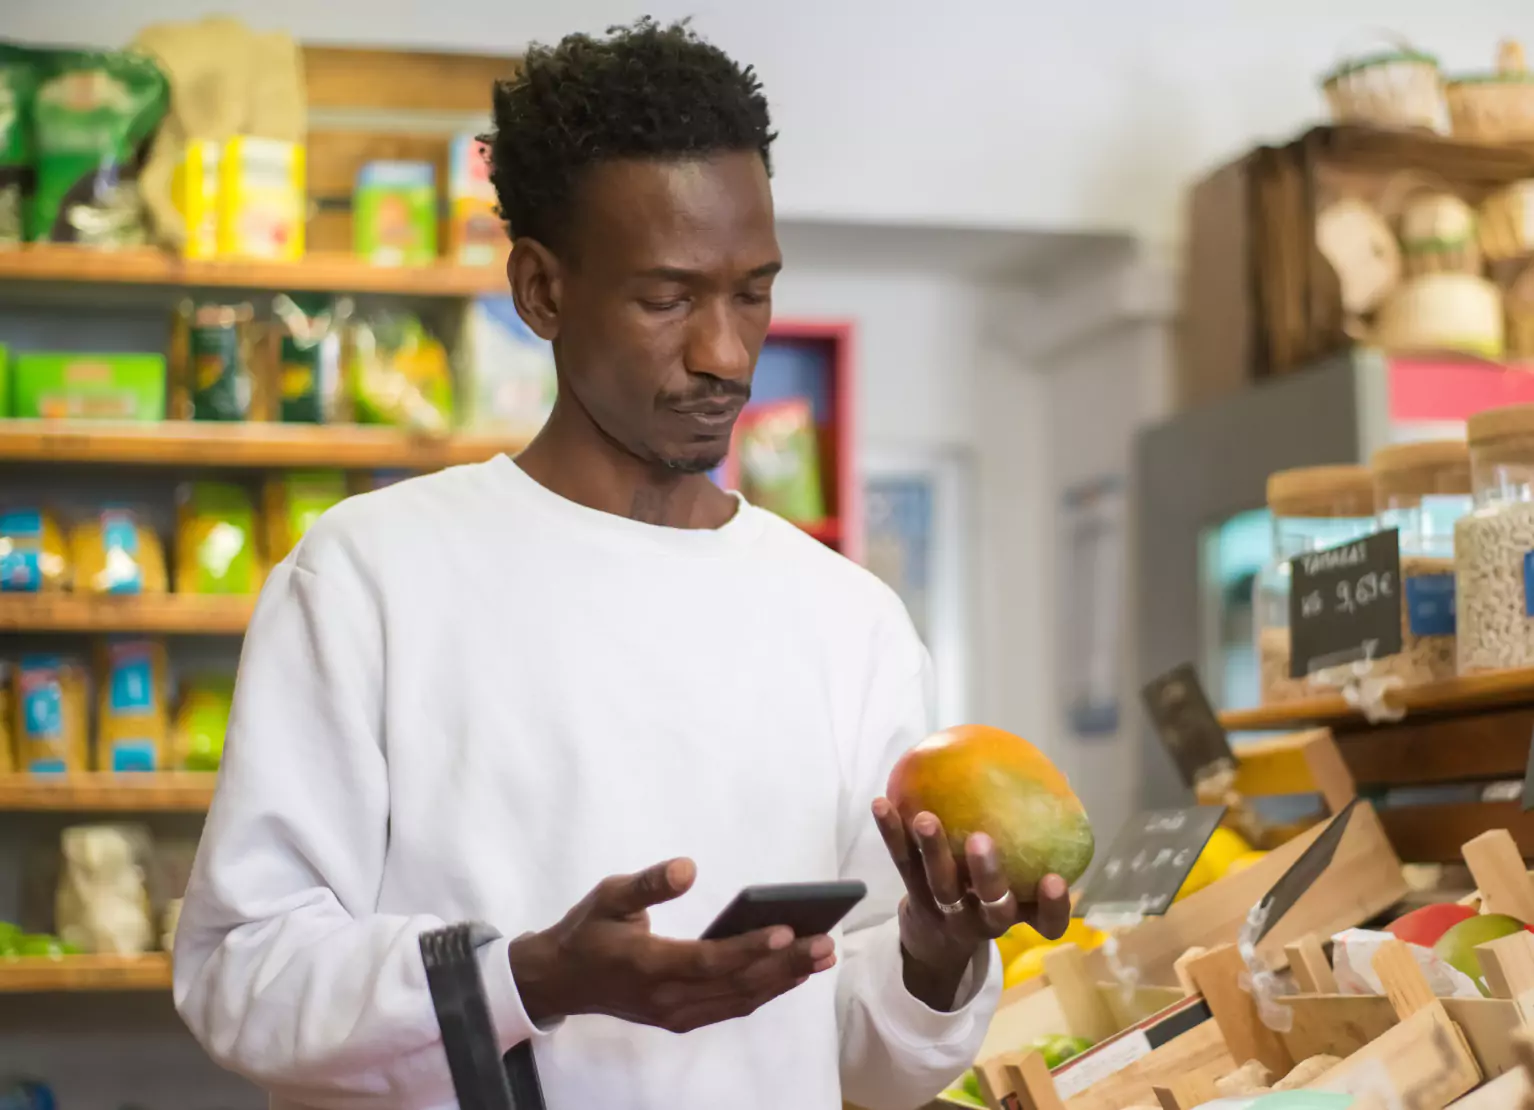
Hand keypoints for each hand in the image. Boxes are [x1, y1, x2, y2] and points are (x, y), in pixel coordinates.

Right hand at [508, 858, 835, 1032]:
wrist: (561, 980)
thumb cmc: (588, 930)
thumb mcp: (609, 895)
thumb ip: (649, 884)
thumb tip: (688, 868)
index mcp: (647, 964)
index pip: (708, 960)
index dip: (749, 948)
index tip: (788, 930)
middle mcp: (665, 997)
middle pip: (734, 984)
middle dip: (785, 965)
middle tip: (825, 943)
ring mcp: (674, 1013)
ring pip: (739, 1000)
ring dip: (783, 980)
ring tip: (822, 956)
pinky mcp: (680, 1018)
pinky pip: (731, 1008)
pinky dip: (764, 992)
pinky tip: (792, 974)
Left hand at [872, 798, 1070, 1007]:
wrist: (938, 939)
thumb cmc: (990, 894)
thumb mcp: (1018, 880)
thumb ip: (1036, 835)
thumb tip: (1058, 775)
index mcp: (1018, 912)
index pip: (1045, 922)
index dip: (1052, 906)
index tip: (1055, 879)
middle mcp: (984, 916)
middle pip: (989, 900)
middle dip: (987, 873)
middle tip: (981, 840)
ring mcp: (947, 909)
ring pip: (941, 883)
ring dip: (933, 850)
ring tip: (924, 818)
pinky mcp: (914, 895)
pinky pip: (903, 862)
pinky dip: (892, 833)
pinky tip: (881, 803)